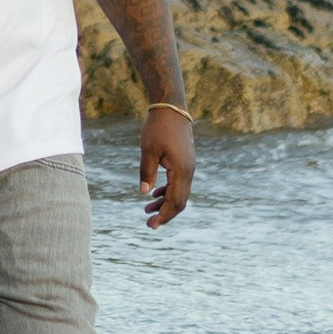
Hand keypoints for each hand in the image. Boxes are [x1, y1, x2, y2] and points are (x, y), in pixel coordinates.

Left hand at [139, 105, 194, 227]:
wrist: (171, 108)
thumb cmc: (158, 127)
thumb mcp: (148, 150)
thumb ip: (147, 172)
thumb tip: (144, 193)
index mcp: (181, 170)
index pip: (175, 201)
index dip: (163, 215)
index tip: (151, 225)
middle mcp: (189, 171)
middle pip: (180, 201)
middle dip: (165, 214)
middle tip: (149, 224)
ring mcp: (189, 167)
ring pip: (180, 193)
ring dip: (165, 203)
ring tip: (147, 210)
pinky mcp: (185, 162)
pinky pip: (179, 183)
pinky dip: (168, 192)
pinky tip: (155, 194)